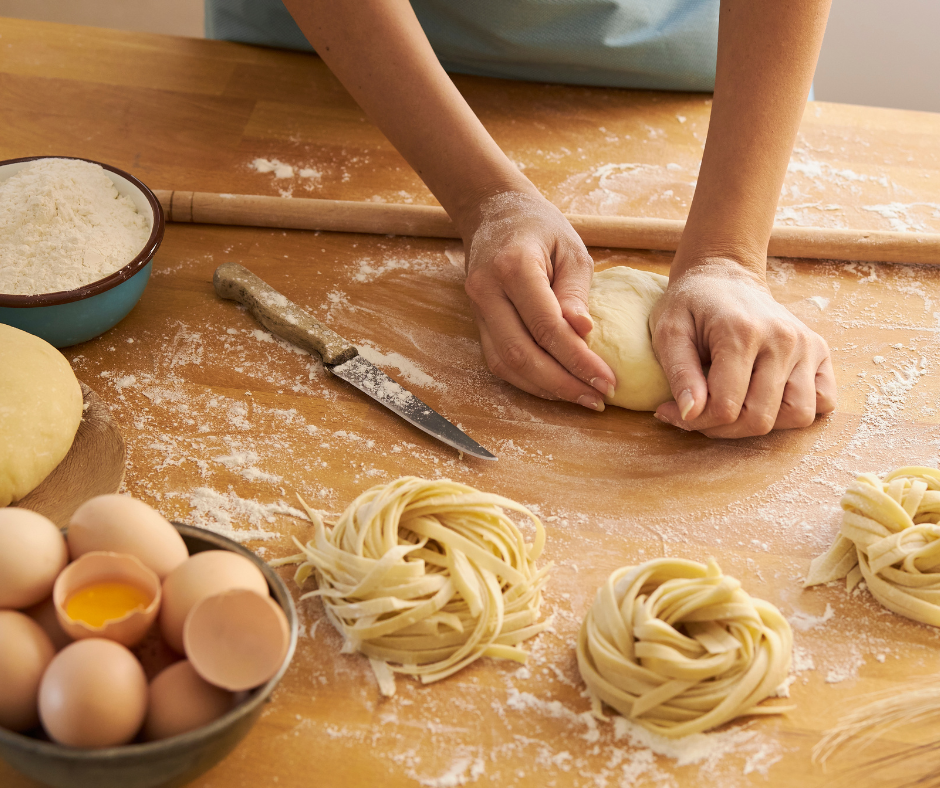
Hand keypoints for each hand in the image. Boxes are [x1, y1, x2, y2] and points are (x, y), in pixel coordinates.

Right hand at [462, 191, 615, 409]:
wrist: (495, 214)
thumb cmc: (540, 228)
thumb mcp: (571, 249)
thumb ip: (575, 292)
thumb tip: (584, 332)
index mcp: (514, 267)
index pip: (546, 326)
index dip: (577, 359)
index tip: (607, 379)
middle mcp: (487, 291)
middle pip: (522, 353)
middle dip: (562, 383)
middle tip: (598, 398)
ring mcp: (476, 309)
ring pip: (506, 364)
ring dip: (545, 388)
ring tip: (582, 397)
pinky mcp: (477, 322)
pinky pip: (499, 361)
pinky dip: (529, 380)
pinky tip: (557, 386)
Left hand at [649, 260, 836, 437]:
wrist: (724, 276)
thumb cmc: (691, 305)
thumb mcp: (669, 332)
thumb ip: (680, 374)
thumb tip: (691, 414)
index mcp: (742, 332)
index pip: (726, 406)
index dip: (695, 421)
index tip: (673, 412)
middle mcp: (783, 339)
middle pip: (760, 418)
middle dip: (723, 428)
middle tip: (699, 414)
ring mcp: (807, 345)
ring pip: (797, 416)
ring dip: (761, 423)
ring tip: (734, 406)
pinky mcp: (821, 351)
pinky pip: (823, 402)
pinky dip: (796, 411)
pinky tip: (765, 398)